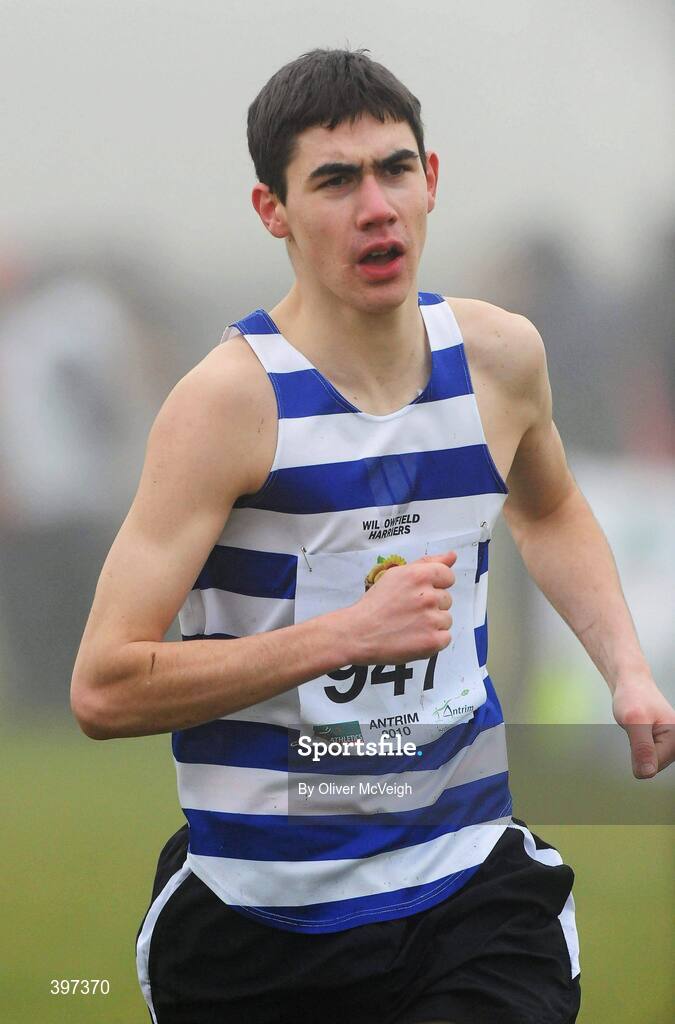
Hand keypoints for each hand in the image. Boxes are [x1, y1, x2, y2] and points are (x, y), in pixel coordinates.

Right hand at [343, 550, 456, 665]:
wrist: (358, 633)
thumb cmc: (375, 604)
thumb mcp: (397, 575)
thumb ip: (427, 563)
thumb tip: (452, 556)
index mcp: (419, 576)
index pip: (448, 576)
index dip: (436, 586)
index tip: (420, 594)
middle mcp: (428, 596)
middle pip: (447, 600)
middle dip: (432, 605)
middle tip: (408, 611)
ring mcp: (431, 619)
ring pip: (446, 619)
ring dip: (433, 623)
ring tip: (409, 626)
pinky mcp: (432, 641)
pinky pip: (445, 638)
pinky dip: (433, 640)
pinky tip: (414, 637)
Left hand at [612, 679, 674, 778]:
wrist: (630, 683)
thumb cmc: (634, 695)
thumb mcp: (634, 721)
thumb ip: (641, 748)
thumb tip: (647, 772)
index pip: (653, 765)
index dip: (638, 751)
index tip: (637, 731)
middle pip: (652, 765)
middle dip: (638, 750)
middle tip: (637, 729)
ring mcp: (670, 743)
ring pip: (648, 761)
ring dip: (637, 747)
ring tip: (639, 729)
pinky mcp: (662, 742)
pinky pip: (646, 755)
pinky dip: (638, 746)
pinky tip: (640, 732)